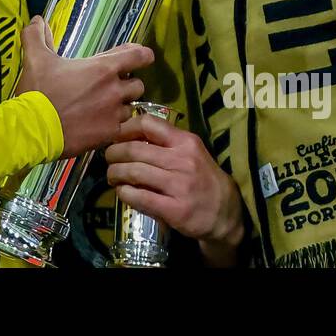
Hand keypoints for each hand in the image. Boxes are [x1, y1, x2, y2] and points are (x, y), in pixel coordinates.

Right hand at [15, 16, 152, 158]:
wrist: (33, 130)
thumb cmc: (38, 92)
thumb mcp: (35, 59)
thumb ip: (36, 36)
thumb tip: (37, 19)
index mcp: (102, 68)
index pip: (138, 56)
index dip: (142, 55)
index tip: (139, 57)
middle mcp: (114, 90)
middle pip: (138, 84)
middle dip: (128, 83)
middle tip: (112, 85)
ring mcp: (113, 114)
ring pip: (130, 107)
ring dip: (121, 105)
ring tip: (105, 106)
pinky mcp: (109, 135)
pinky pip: (122, 128)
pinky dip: (115, 125)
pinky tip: (100, 124)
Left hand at [105, 115, 244, 258]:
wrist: (226, 212)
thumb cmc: (203, 179)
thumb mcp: (191, 152)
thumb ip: (165, 143)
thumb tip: (128, 134)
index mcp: (185, 142)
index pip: (148, 123)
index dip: (125, 128)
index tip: (116, 136)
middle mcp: (182, 160)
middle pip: (134, 149)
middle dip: (113, 153)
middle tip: (108, 158)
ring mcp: (179, 185)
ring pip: (133, 172)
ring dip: (115, 173)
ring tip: (112, 176)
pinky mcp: (174, 209)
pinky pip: (139, 197)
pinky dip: (124, 193)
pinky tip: (123, 192)